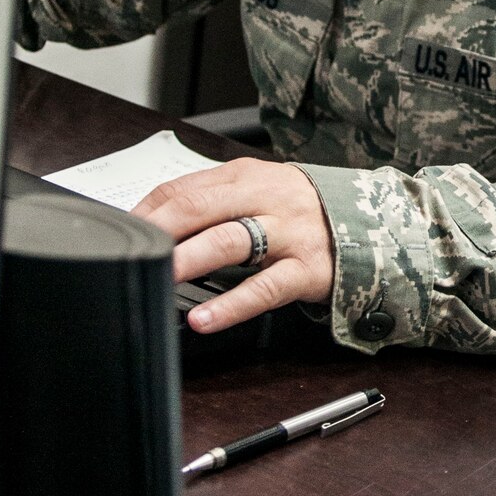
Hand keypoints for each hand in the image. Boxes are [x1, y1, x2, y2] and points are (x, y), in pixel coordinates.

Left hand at [132, 158, 334, 332]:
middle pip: (198, 207)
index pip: (183, 188)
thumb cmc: (306, 213)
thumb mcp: (261, 193)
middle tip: (129, 253)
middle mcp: (265, 198)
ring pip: (229, 241)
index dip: (146, 212)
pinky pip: (264, 288)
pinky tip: (204, 319)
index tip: (120, 235)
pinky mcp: (307, 269)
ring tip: (159, 278)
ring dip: (187, 260)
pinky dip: (230, 305)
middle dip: (159, 231)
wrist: (375, 225)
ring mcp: (288, 234)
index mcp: (246, 176)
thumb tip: (158, 222)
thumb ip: (216, 202)